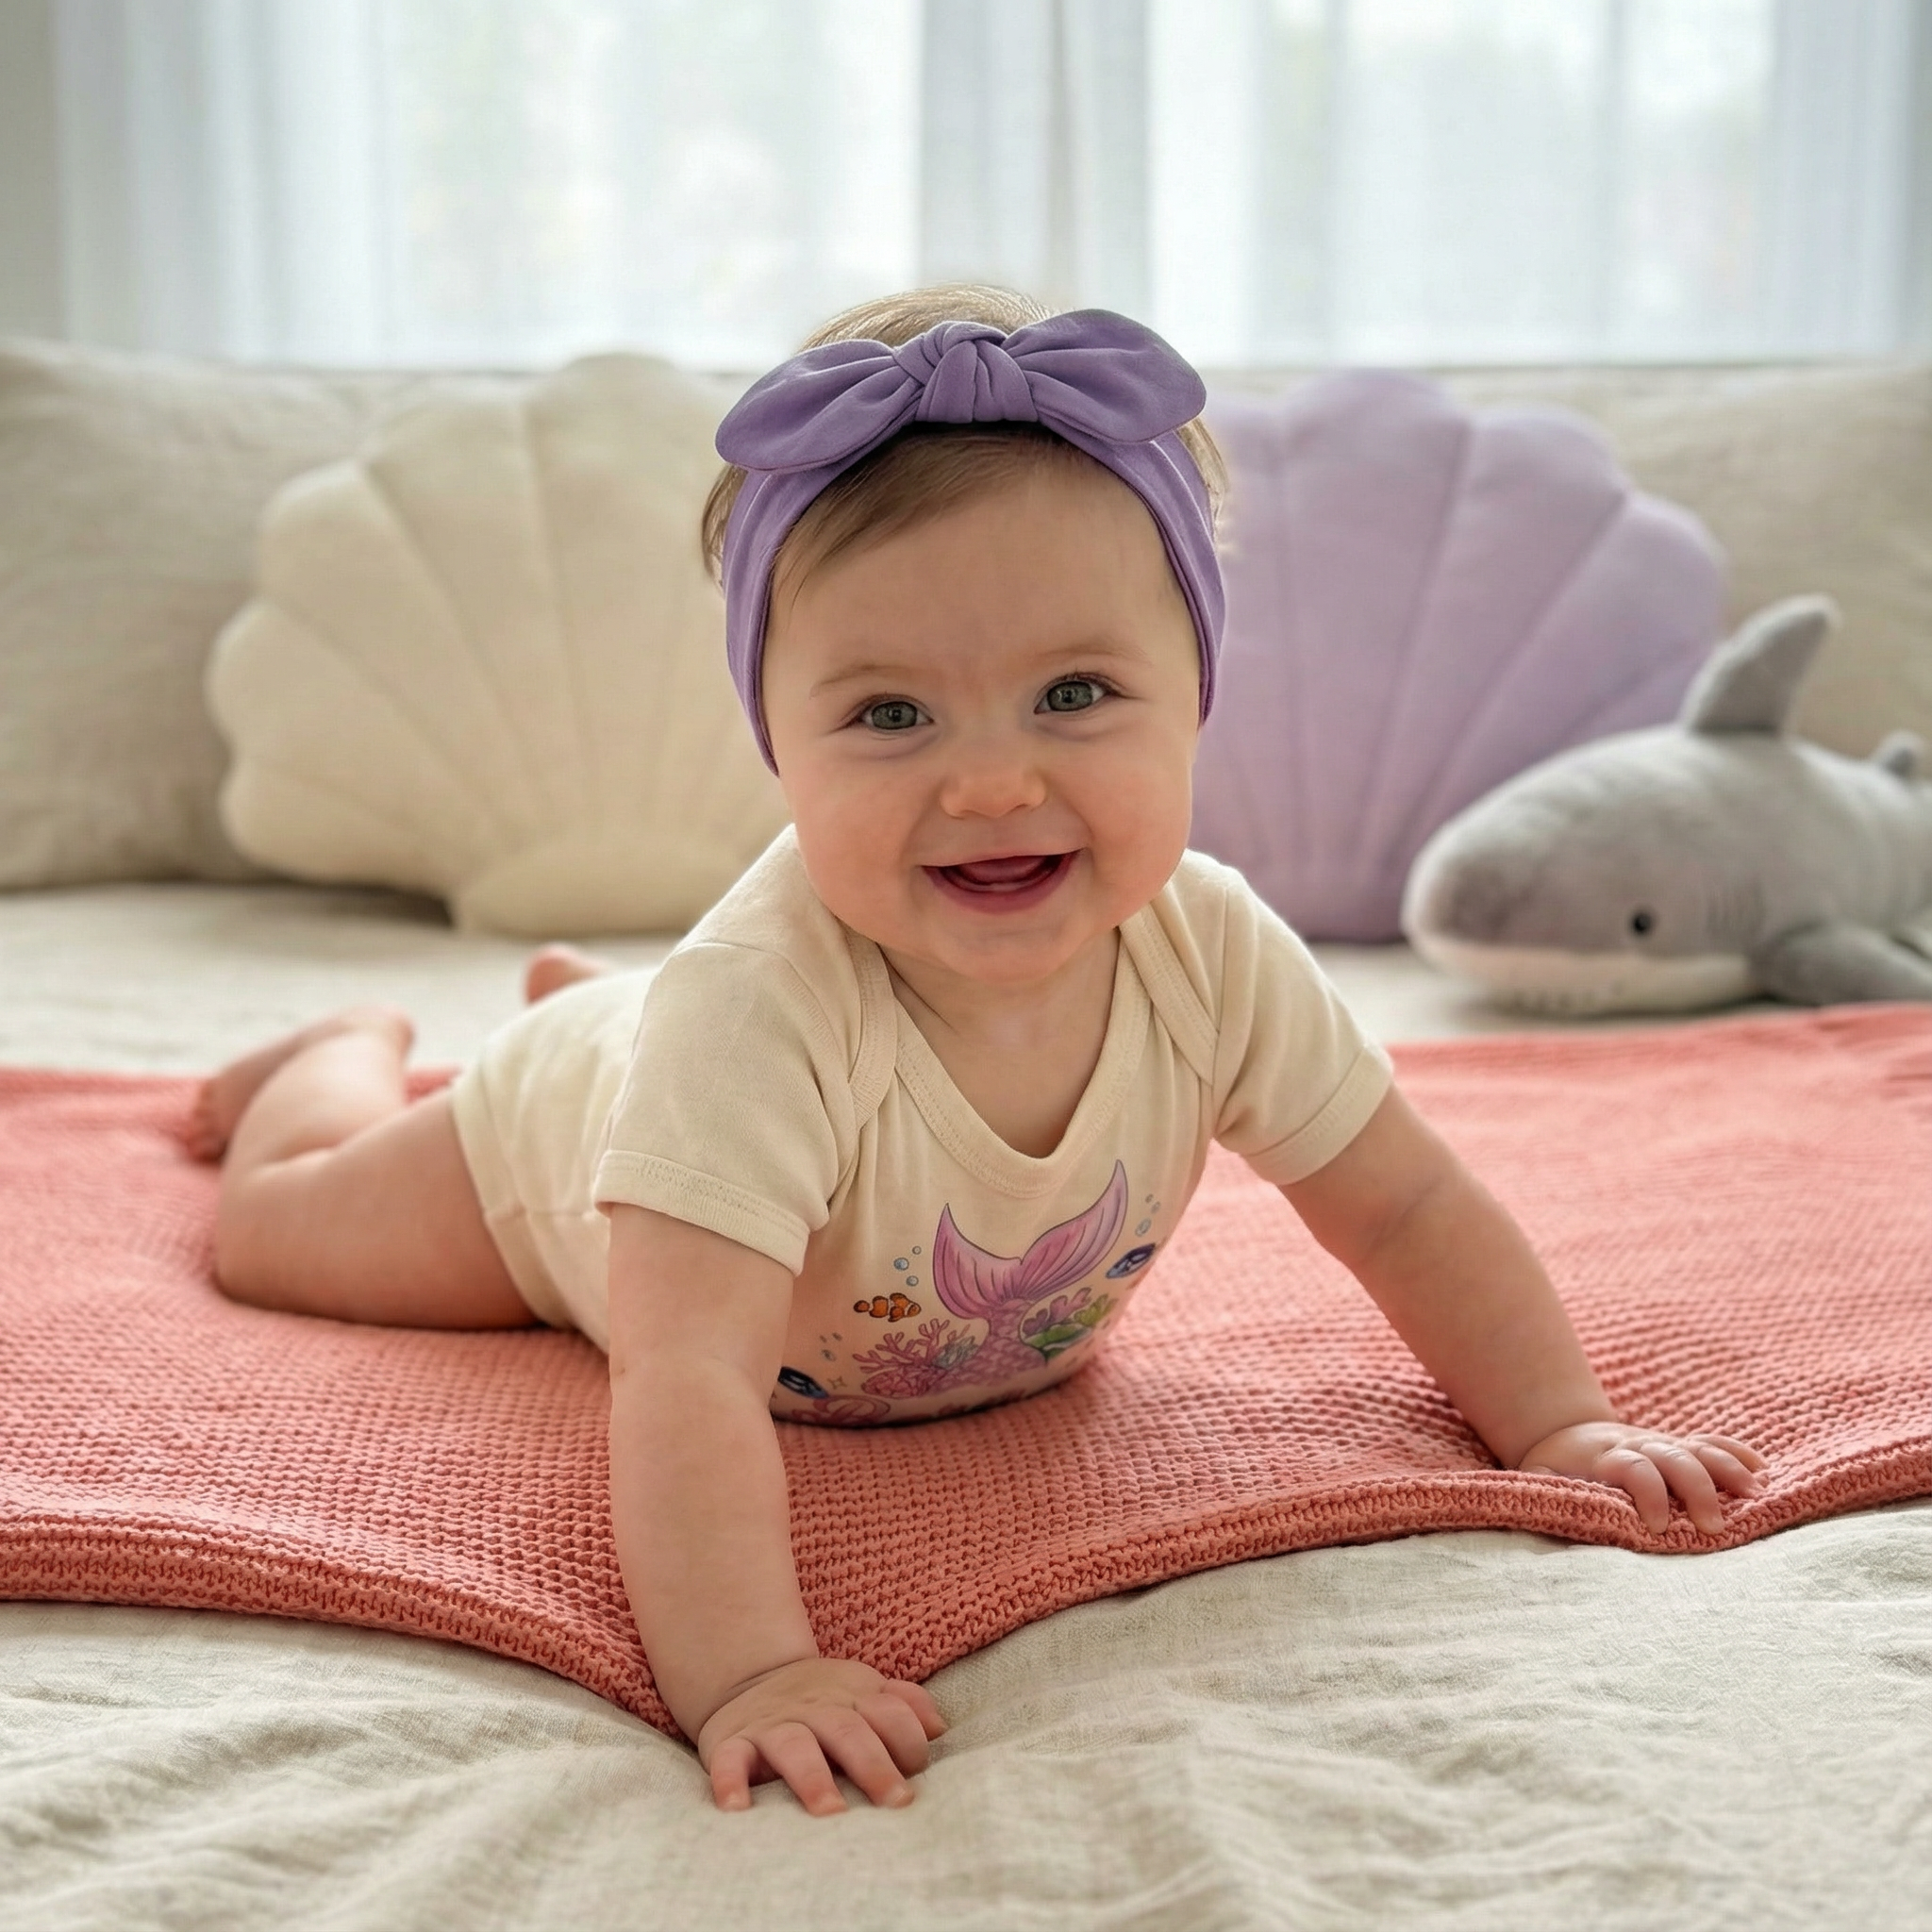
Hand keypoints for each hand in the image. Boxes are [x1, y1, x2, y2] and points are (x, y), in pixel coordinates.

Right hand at [696, 1656, 945, 1814]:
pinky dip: (730, 1782)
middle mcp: (815, 1708)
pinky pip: (729, 1760)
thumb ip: (904, 1705)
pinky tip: (737, 1808)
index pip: (890, 1713)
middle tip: (896, 1802)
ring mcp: (773, 1725)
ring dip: (812, 1778)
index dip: (908, 1740)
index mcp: (853, 1696)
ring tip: (830, 1811)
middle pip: (849, 1732)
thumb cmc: (823, 1699)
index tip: (918, 1774)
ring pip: (794, 1746)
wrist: (749, 1676)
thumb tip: (939, 1729)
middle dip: (874, 1766)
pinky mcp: (732, 1742)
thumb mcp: (864, 1689)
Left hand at [1516, 1421, 1767, 1533]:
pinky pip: (1711, 1442)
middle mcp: (1638, 1445)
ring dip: (1728, 1470)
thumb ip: (1550, 1500)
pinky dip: (1737, 1454)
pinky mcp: (1677, 1444)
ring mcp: (1661, 1443)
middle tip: (1713, 1527)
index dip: (1648, 1494)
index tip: (1657, 1527)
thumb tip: (1555, 1530)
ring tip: (1755, 1497)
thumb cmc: (1553, 1469)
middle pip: (1674, 1457)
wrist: (1562, 1431)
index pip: (1633, 1468)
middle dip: (1697, 1489)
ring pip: (1699, 1447)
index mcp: (1604, 1457)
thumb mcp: (1540, 1481)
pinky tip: (1762, 1473)